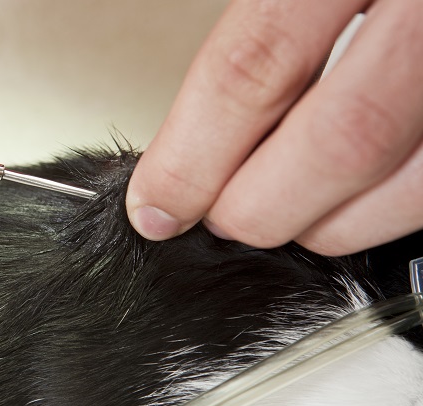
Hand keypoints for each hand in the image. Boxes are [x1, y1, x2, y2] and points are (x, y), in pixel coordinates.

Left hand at [126, 0, 422, 255]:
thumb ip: (265, 30)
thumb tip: (192, 138)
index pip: (254, 64)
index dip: (193, 153)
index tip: (158, 202)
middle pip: (341, 140)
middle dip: (259, 206)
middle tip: (217, 216)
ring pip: (409, 186)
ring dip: (326, 225)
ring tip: (281, 211)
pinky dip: (384, 210)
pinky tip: (348, 196)